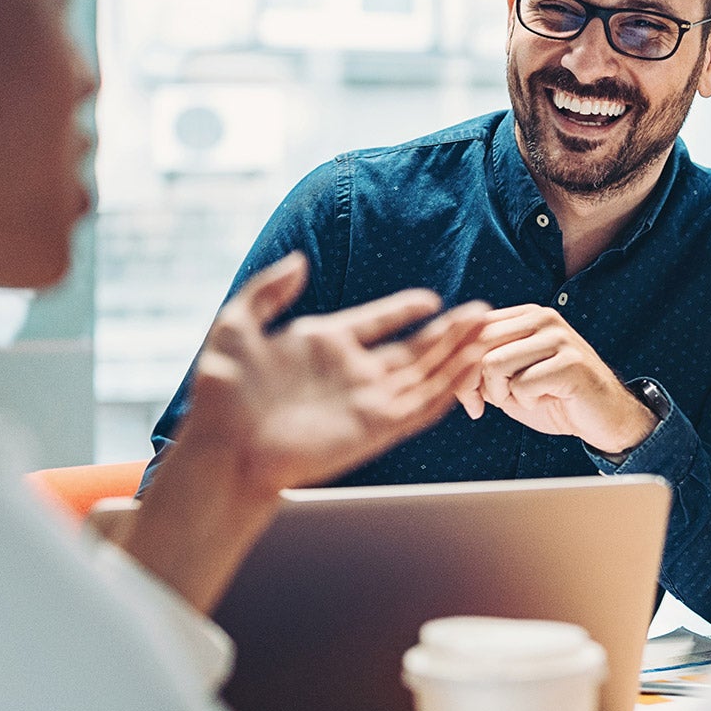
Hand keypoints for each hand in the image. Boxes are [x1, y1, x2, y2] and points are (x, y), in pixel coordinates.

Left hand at [127, 253, 489, 612]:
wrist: (225, 450)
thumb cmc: (223, 394)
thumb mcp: (235, 327)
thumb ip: (268, 290)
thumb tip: (300, 260)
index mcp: (323, 343)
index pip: (376, 321)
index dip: (402, 310)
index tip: (430, 300)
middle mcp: (352, 372)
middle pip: (413, 348)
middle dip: (449, 331)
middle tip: (482, 311)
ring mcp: (367, 400)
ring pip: (426, 372)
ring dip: (458, 352)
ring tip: (486, 329)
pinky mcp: (378, 427)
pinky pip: (424, 403)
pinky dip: (451, 384)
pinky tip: (472, 363)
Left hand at [453, 303, 657, 453]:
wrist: (604, 417)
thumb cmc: (554, 399)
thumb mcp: (511, 379)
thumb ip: (483, 366)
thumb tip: (450, 369)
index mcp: (527, 316)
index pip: (473, 331)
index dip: (460, 367)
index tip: (471, 398)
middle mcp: (542, 318)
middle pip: (478, 345)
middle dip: (471, 383)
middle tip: (480, 406)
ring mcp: (559, 337)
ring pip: (494, 364)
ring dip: (499, 393)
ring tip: (520, 400)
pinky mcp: (571, 362)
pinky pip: (522, 385)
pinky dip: (525, 403)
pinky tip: (544, 401)